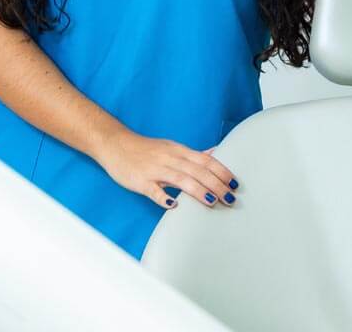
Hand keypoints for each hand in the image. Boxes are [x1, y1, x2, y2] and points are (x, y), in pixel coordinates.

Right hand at [97, 128, 238, 209]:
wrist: (116, 144)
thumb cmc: (146, 149)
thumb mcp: (172, 148)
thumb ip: (193, 154)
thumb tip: (215, 153)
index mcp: (179, 151)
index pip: (205, 160)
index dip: (221, 171)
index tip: (235, 183)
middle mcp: (170, 158)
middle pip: (197, 170)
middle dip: (216, 184)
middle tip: (230, 198)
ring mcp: (155, 169)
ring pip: (180, 178)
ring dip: (198, 190)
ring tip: (213, 201)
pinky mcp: (141, 180)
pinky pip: (153, 190)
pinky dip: (164, 197)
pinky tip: (174, 206)